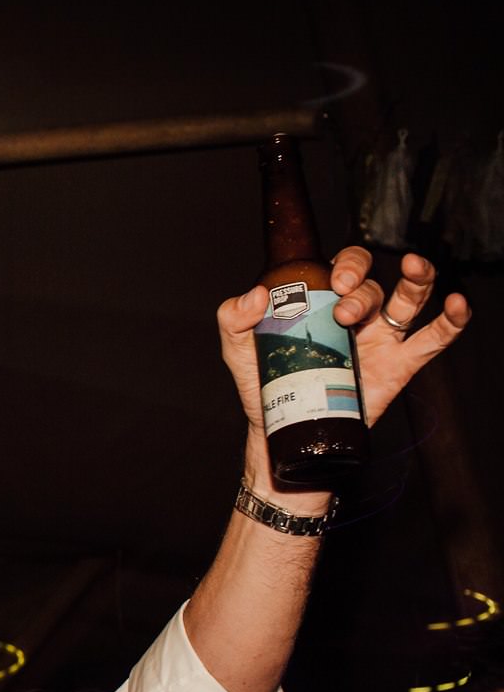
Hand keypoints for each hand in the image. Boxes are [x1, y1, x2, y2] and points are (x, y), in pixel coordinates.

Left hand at [217, 247, 470, 436]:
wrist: (281, 427)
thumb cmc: (264, 381)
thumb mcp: (237, 347)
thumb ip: (233, 317)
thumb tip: (255, 296)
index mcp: (323, 301)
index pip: (345, 266)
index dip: (348, 263)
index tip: (336, 279)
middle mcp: (357, 314)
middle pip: (375, 285)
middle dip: (364, 289)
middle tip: (345, 309)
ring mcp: (381, 338)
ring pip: (410, 299)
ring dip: (415, 282)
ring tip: (413, 269)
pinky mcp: (400, 365)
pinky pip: (434, 338)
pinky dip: (452, 320)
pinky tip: (457, 306)